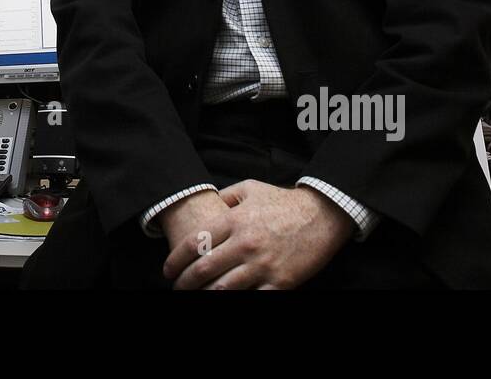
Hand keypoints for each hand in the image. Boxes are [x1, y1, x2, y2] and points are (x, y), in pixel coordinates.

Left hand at [164, 182, 353, 289]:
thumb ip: (224, 196)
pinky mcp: (280, 282)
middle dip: (184, 283)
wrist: (322, 215)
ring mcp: (263, 265)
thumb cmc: (283, 202)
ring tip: (196, 297)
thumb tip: (205, 203)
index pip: (194, 243)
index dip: (175, 260)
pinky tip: (225, 300)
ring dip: (205, 296)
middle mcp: (245, 244)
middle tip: (177, 288)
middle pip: (203, 270)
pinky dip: (235, 301)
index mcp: (235, 220)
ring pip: (223, 289)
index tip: (168, 270)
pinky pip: (252, 299)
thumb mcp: (250, 188)